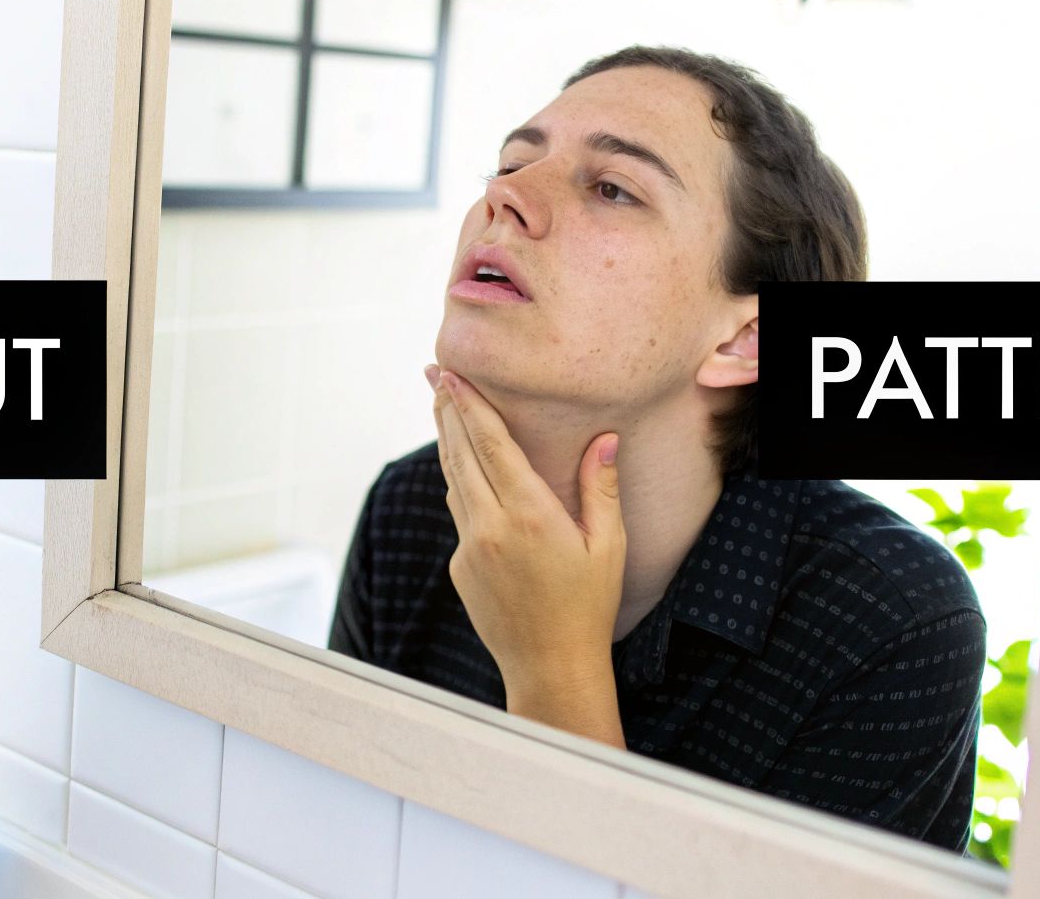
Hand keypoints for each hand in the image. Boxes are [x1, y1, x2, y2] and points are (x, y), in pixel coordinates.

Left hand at [429, 365, 627, 745]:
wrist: (551, 667)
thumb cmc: (589, 606)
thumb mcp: (606, 546)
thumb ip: (602, 488)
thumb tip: (604, 438)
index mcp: (528, 516)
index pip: (490, 446)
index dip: (469, 406)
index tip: (450, 374)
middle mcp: (489, 527)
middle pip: (460, 454)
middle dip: (446, 410)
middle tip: (433, 372)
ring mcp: (469, 548)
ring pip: (452, 481)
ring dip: (447, 441)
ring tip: (441, 406)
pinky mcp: (459, 566)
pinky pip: (459, 513)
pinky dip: (458, 482)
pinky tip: (462, 465)